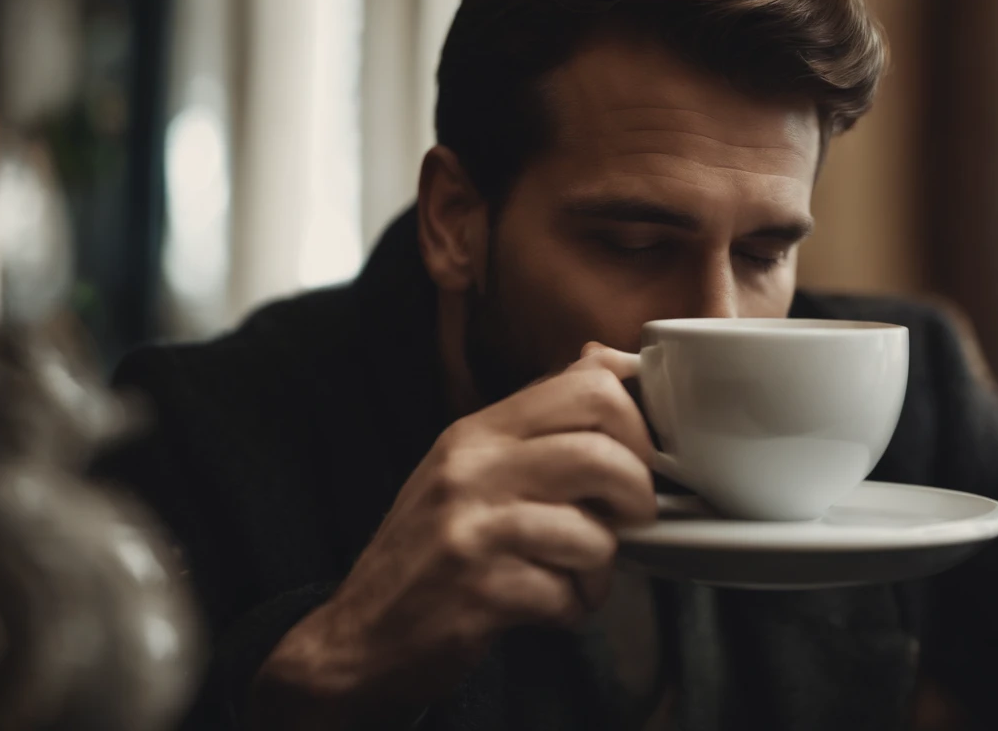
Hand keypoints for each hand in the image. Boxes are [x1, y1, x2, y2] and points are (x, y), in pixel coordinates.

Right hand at [249, 344, 655, 729]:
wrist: (359, 637)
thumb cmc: (431, 552)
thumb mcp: (472, 468)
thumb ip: (539, 421)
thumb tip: (611, 361)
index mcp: (479, 430)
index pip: (588, 385)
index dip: (637, 424)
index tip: (638, 458)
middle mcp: (472, 468)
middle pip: (601, 452)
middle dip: (637, 493)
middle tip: (628, 519)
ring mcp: (472, 529)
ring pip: (592, 533)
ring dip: (602, 567)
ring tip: (578, 576)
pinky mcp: (477, 590)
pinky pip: (566, 595)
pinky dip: (573, 609)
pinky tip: (548, 608)